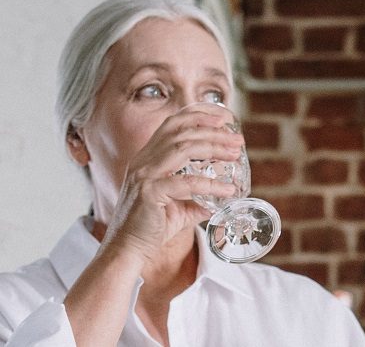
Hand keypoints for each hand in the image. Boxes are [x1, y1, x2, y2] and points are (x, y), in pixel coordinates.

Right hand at [102, 106, 243, 261]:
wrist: (127, 250)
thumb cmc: (150, 228)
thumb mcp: (177, 208)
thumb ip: (196, 199)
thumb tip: (219, 198)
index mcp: (147, 158)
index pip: (172, 124)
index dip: (197, 114)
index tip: (222, 116)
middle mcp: (143, 161)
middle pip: (181, 132)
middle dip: (212, 130)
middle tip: (237, 138)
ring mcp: (144, 175)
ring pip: (182, 148)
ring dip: (213, 147)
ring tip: (235, 152)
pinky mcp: (149, 193)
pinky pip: (186, 183)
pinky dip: (210, 184)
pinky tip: (228, 189)